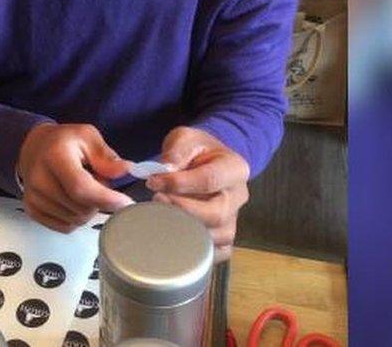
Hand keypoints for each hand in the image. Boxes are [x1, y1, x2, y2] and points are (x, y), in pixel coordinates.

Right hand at [16, 123, 134, 232]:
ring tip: (83, 189)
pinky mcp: (32, 210)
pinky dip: (76, 217)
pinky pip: (65, 227)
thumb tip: (125, 170)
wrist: (34, 148)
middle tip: (98, 182)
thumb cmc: (64, 142)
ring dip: (88, 210)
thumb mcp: (88, 136)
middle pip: (80, 208)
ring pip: (75, 221)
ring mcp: (33, 197)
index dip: (105, 199)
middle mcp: (39, 178)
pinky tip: (73, 199)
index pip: (81, 187)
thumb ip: (106, 156)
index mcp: (55, 156)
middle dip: (99, 201)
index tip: (125, 203)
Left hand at [146, 126, 249, 262]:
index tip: (153, 181)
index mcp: (235, 169)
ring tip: (160, 217)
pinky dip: (194, 251)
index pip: (210, 180)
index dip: (179, 183)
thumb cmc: (196, 151)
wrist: (207, 162)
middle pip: (216, 214)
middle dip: (181, 211)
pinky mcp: (224, 237)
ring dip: (184, 230)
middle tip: (156, 201)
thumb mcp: (186, 138)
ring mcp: (233, 219)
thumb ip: (177, 150)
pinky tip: (172, 236)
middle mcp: (239, 197)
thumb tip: (165, 169)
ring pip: (215, 237)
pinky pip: (215, 253)